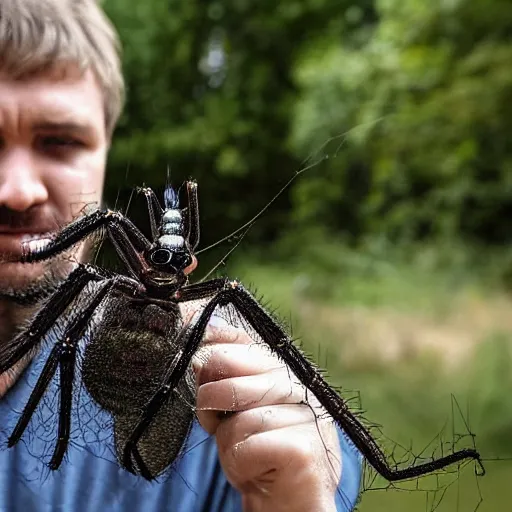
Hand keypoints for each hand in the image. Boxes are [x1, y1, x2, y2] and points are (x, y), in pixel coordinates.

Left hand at [190, 313, 341, 511]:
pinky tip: (254, 470)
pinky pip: (247, 446)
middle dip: (211, 400)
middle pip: (232, 374)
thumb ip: (224, 377)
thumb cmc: (257, 452)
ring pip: (238, 417)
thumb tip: (203, 347)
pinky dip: (239, 464)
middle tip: (217, 422)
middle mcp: (301, 387)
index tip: (200, 369)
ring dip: (227, 442)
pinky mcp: (304, 449)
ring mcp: (307, 416)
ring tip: (242, 452)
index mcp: (286, 371)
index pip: (245, 343)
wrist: (286, 502)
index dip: (214, 352)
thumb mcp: (235, 408)